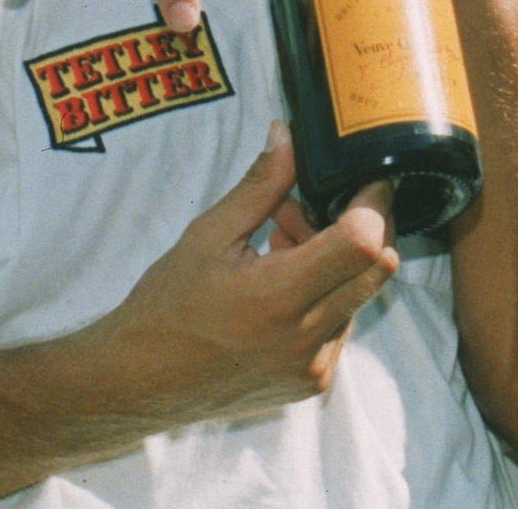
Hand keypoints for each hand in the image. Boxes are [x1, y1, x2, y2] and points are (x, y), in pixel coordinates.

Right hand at [88, 122, 398, 426]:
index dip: (374, 203)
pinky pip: (342, 323)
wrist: (140, 382)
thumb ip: (260, 184)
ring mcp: (312, 366)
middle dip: (362, 226)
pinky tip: (283, 281)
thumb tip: (287, 134)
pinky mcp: (311, 381)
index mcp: (278, 297)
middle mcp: (305, 339)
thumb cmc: (167, 306)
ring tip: (280, 243)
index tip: (367, 180)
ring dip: (339, 260)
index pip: (362, 243)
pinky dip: (327, 293)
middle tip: (310, 209)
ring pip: (360, 294)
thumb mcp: (208, 234)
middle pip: (378, 268)